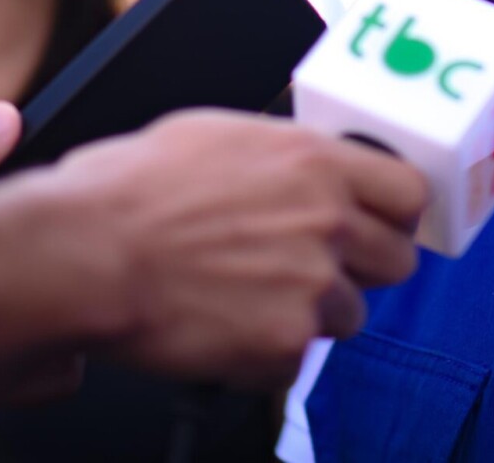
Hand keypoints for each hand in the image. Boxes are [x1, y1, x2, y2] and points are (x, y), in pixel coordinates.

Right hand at [49, 110, 427, 385]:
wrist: (84, 254)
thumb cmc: (127, 190)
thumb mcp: (216, 134)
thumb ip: (282, 155)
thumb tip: (301, 164)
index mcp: (315, 162)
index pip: (409, 192)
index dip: (395, 213)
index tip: (382, 224)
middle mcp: (328, 221)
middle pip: (395, 261)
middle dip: (360, 269)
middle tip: (314, 269)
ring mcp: (313, 286)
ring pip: (348, 315)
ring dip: (310, 313)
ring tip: (249, 298)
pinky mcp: (285, 344)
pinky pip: (298, 359)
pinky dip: (266, 353)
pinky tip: (224, 326)